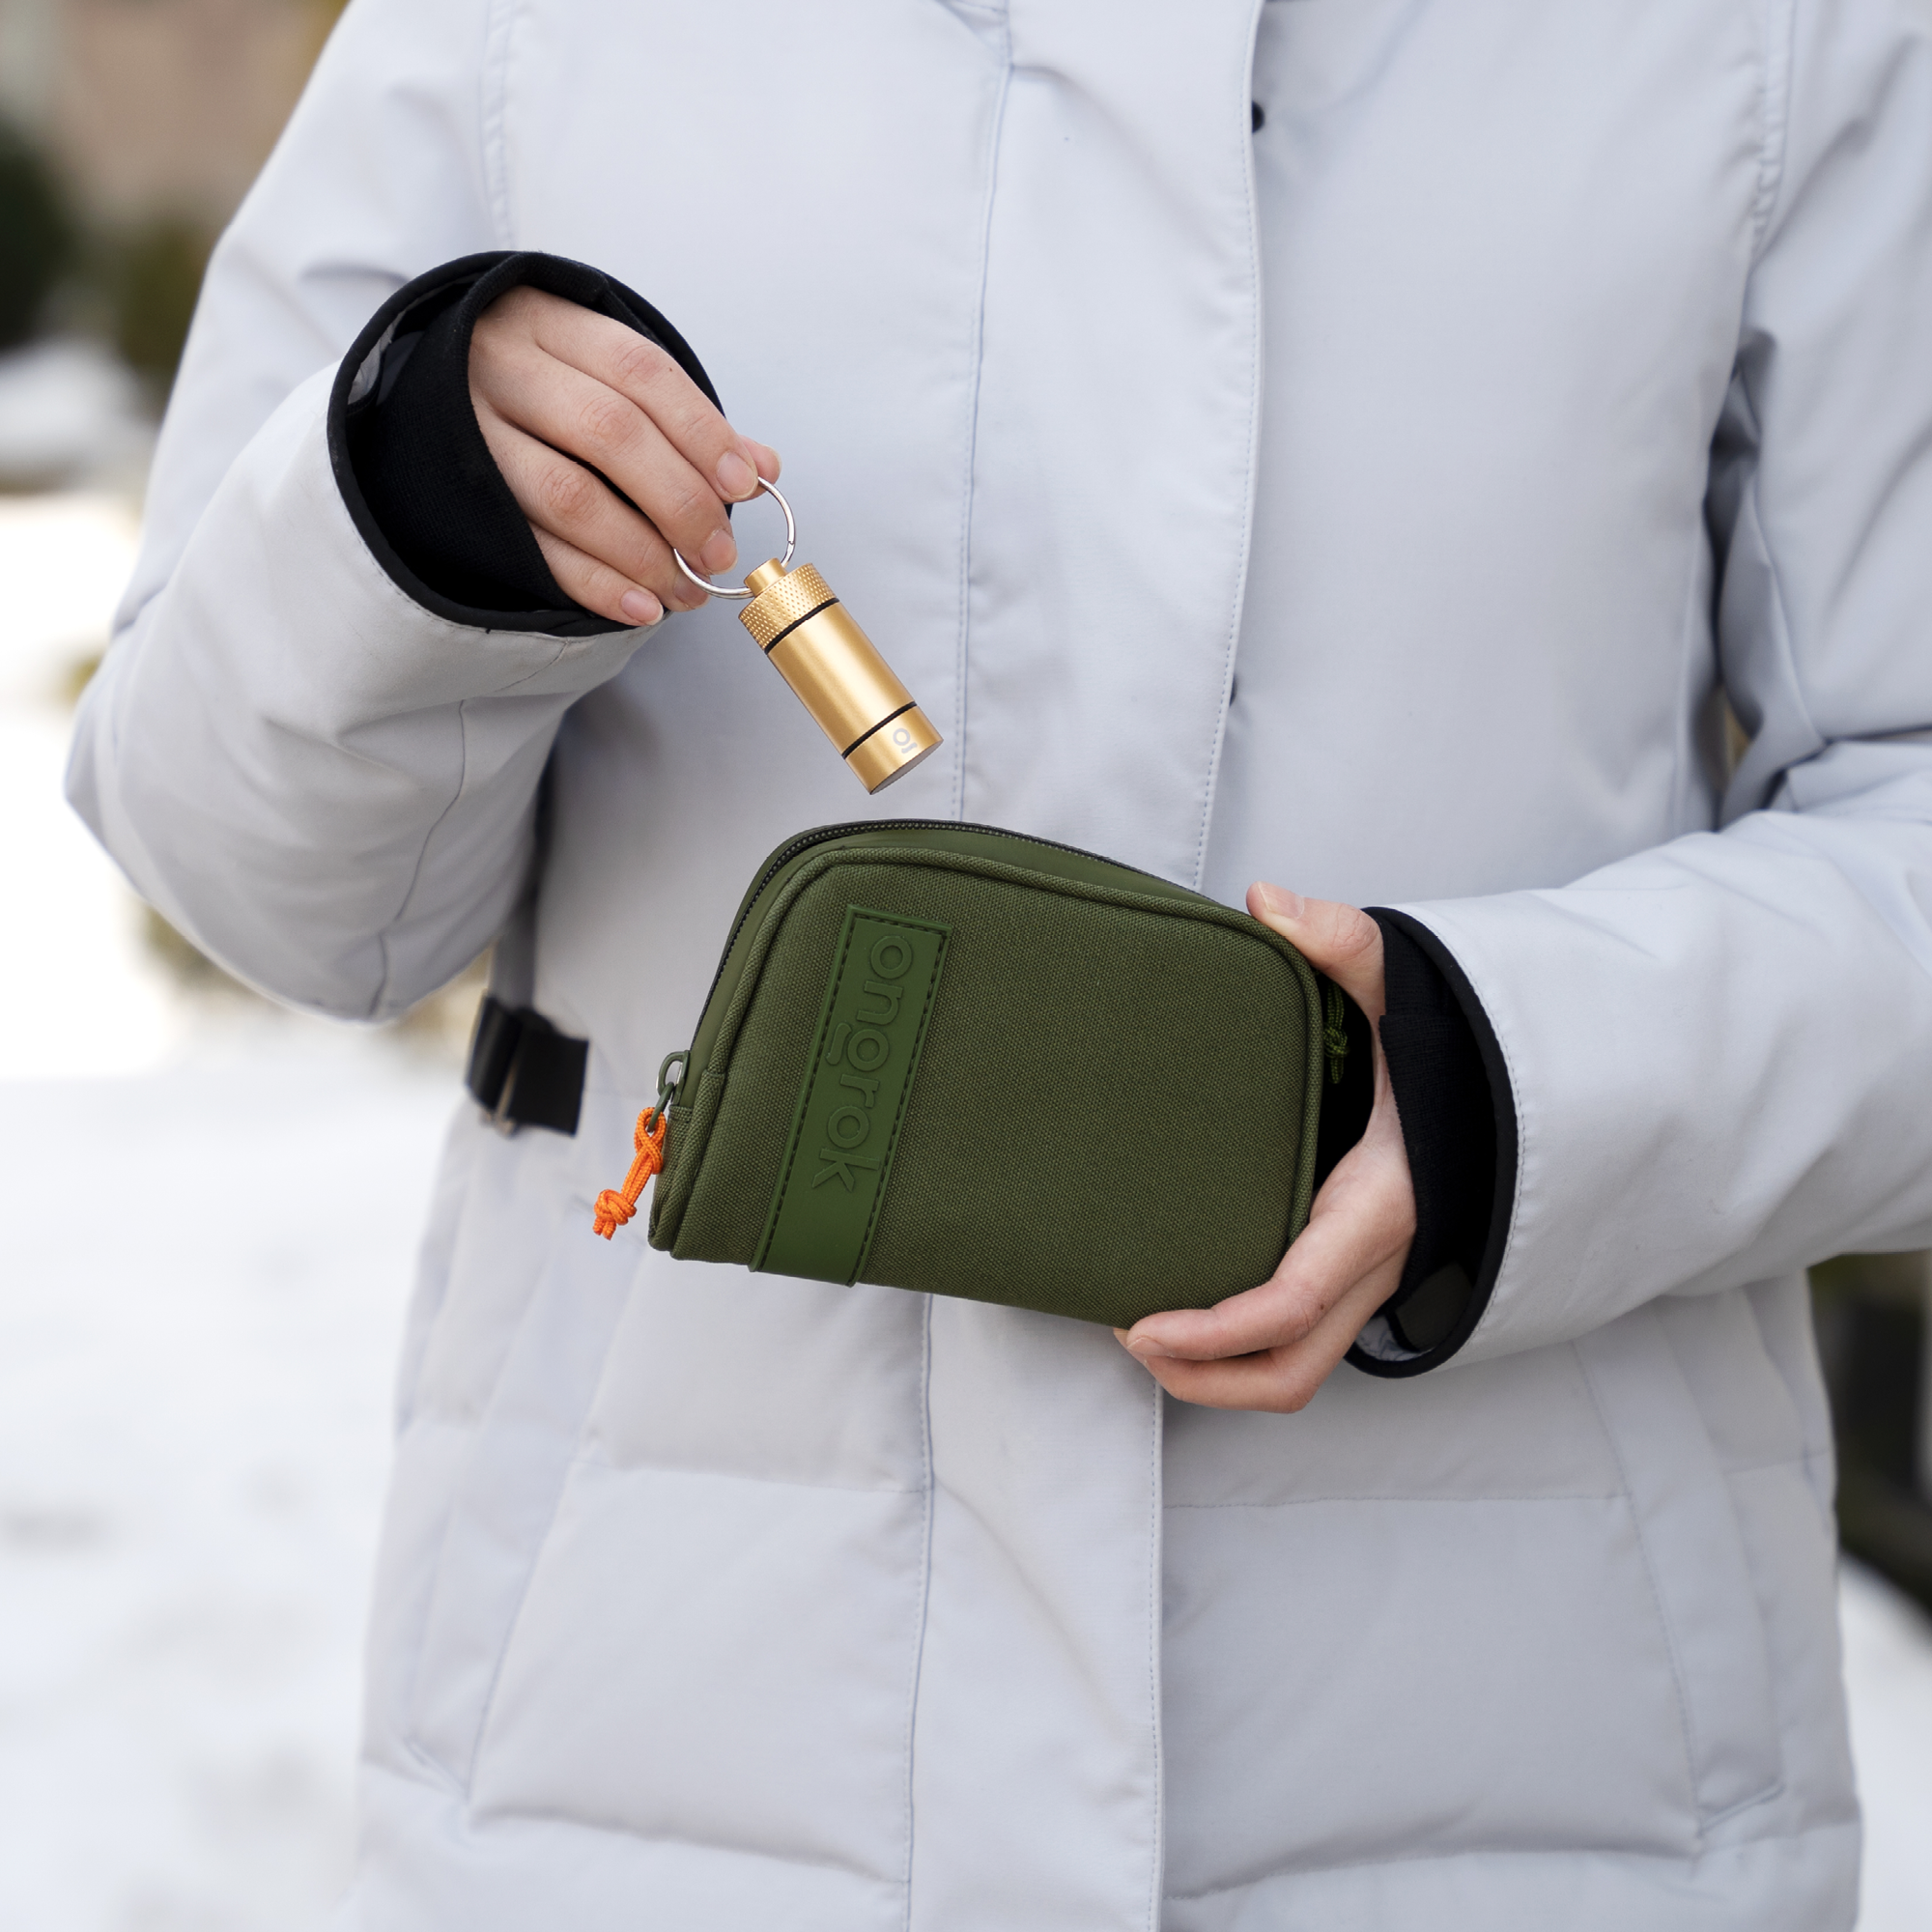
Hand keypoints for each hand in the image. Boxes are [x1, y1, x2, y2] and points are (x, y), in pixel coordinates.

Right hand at [468, 286, 781, 626]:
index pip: (640, 371)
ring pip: (570, 496)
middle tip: (719, 550)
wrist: (428, 394)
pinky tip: (640, 606)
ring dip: (642, 554)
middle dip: (678, 500)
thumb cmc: (544, 385)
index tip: (744, 484)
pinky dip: (595, 584)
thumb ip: (684, 419)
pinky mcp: (463, 499)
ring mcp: (474, 433)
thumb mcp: (605, 375)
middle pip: (609, 433)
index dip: (700, 431)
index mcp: (549, 323)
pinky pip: (535, 549)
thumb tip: (763, 465)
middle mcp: (504, 369)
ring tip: (688, 589)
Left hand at [1115, 885, 1414, 1411]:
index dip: (1212, 1332)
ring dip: (1221, 1373)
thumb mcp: (1400, 982)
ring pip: (1301, 1367)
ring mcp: (1374, 1275)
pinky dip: (1247, 1342)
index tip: (1141, 1325)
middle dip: (1204, 1376)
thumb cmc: (1454, 1040)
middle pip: (1291, 1368)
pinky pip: (1308, 1335)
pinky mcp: (1362, 1271)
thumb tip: (1267, 903)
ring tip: (1144, 1333)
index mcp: (1378, 1204)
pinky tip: (1190, 1298)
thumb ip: (1341, 939)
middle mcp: (1378, 1259)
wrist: (1517, 1077)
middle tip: (1126, 1336)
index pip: (1291, 1302)